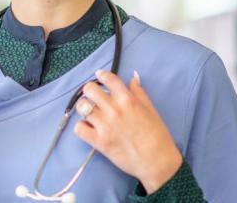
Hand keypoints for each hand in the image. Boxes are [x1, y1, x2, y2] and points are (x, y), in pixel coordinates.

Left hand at [74, 70, 181, 193]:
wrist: (157, 161)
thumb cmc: (157, 135)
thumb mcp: (151, 109)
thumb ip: (139, 92)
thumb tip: (133, 78)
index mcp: (127, 99)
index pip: (108, 79)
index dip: (102, 75)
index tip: (100, 76)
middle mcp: (114, 109)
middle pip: (89, 89)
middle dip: (91, 91)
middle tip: (95, 97)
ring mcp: (104, 125)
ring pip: (82, 107)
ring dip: (85, 108)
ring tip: (91, 112)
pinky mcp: (99, 141)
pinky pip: (79, 128)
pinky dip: (82, 126)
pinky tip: (89, 127)